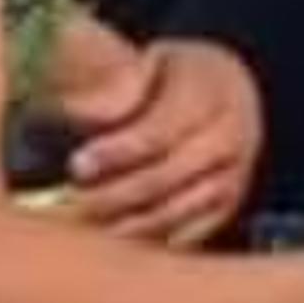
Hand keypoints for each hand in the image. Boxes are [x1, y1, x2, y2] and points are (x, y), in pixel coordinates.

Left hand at [54, 35, 262, 247]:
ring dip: (128, 223)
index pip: (162, 129)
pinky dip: (151, 239)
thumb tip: (77, 110)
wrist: (223, 90)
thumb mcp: (144, 62)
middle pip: (170, 175)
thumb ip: (113, 80)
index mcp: (210, 87)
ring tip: (81, 226)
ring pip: (181, 209)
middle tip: (67, 203)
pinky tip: (111, 241)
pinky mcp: (229, 202)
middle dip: (115, 193)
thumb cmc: (167, 76)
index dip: (118, 151)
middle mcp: (233, 131)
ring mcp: (236, 171)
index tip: (76, 165)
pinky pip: (192, 232)